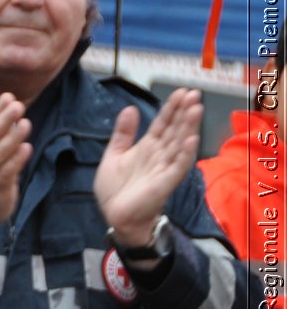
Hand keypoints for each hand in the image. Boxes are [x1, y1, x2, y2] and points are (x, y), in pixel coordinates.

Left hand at [95, 89, 202, 245]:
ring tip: (195, 109)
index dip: (171, 108)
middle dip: (183, 112)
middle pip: (174, 129)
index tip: (181, 92)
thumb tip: (130, 108)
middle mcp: (159, 155)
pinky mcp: (165, 183)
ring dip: (188, 127)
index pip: (163, 123)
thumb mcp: (114, 155)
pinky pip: (177, 166)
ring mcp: (164, 168)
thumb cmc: (116, 189)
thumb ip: (123, 134)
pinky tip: (191, 140)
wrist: (116, 216)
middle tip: (194, 93)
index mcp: (147, 147)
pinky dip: (185, 153)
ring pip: (179, 143)